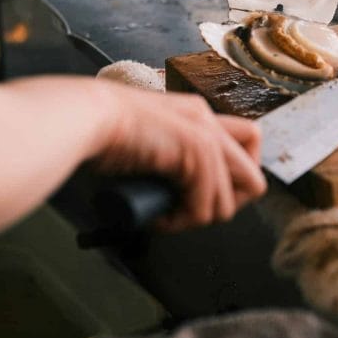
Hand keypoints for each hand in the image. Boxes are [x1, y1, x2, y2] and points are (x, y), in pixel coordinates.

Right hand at [94, 85, 266, 231]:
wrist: (84, 119)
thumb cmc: (100, 135)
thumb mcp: (148, 144)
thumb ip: (169, 161)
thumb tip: (172, 198)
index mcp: (197, 115)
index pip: (248, 144)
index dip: (231, 181)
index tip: (199, 195)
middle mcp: (207, 120)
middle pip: (253, 178)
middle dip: (224, 205)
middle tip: (189, 213)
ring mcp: (205, 135)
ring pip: (230, 199)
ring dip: (197, 218)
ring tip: (166, 217)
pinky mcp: (196, 150)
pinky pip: (207, 204)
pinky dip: (182, 221)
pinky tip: (158, 218)